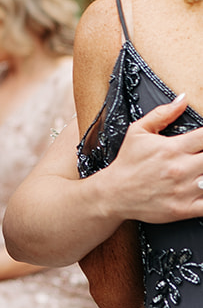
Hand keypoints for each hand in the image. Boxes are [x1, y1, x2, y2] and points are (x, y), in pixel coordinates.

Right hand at [105, 94, 202, 222]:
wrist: (114, 193)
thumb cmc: (127, 163)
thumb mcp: (138, 131)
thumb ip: (163, 113)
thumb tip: (183, 99)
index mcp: (172, 148)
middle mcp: (181, 168)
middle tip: (201, 155)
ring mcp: (184, 190)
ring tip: (201, 169)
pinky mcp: (183, 209)